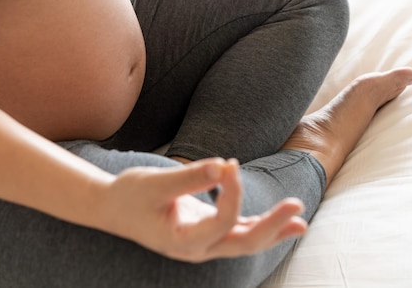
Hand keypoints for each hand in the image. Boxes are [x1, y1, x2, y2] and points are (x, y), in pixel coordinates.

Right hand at [100, 158, 307, 262]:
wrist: (112, 208)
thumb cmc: (130, 195)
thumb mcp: (156, 183)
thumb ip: (190, 177)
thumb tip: (224, 166)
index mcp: (182, 240)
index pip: (222, 220)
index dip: (233, 191)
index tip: (230, 163)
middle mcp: (197, 249)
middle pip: (243, 243)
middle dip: (271, 226)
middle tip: (296, 206)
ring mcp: (203, 244)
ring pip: (244, 242)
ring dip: (272, 231)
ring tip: (300, 222)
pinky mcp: (205, 233)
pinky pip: (237, 233)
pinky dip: (259, 227)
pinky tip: (281, 222)